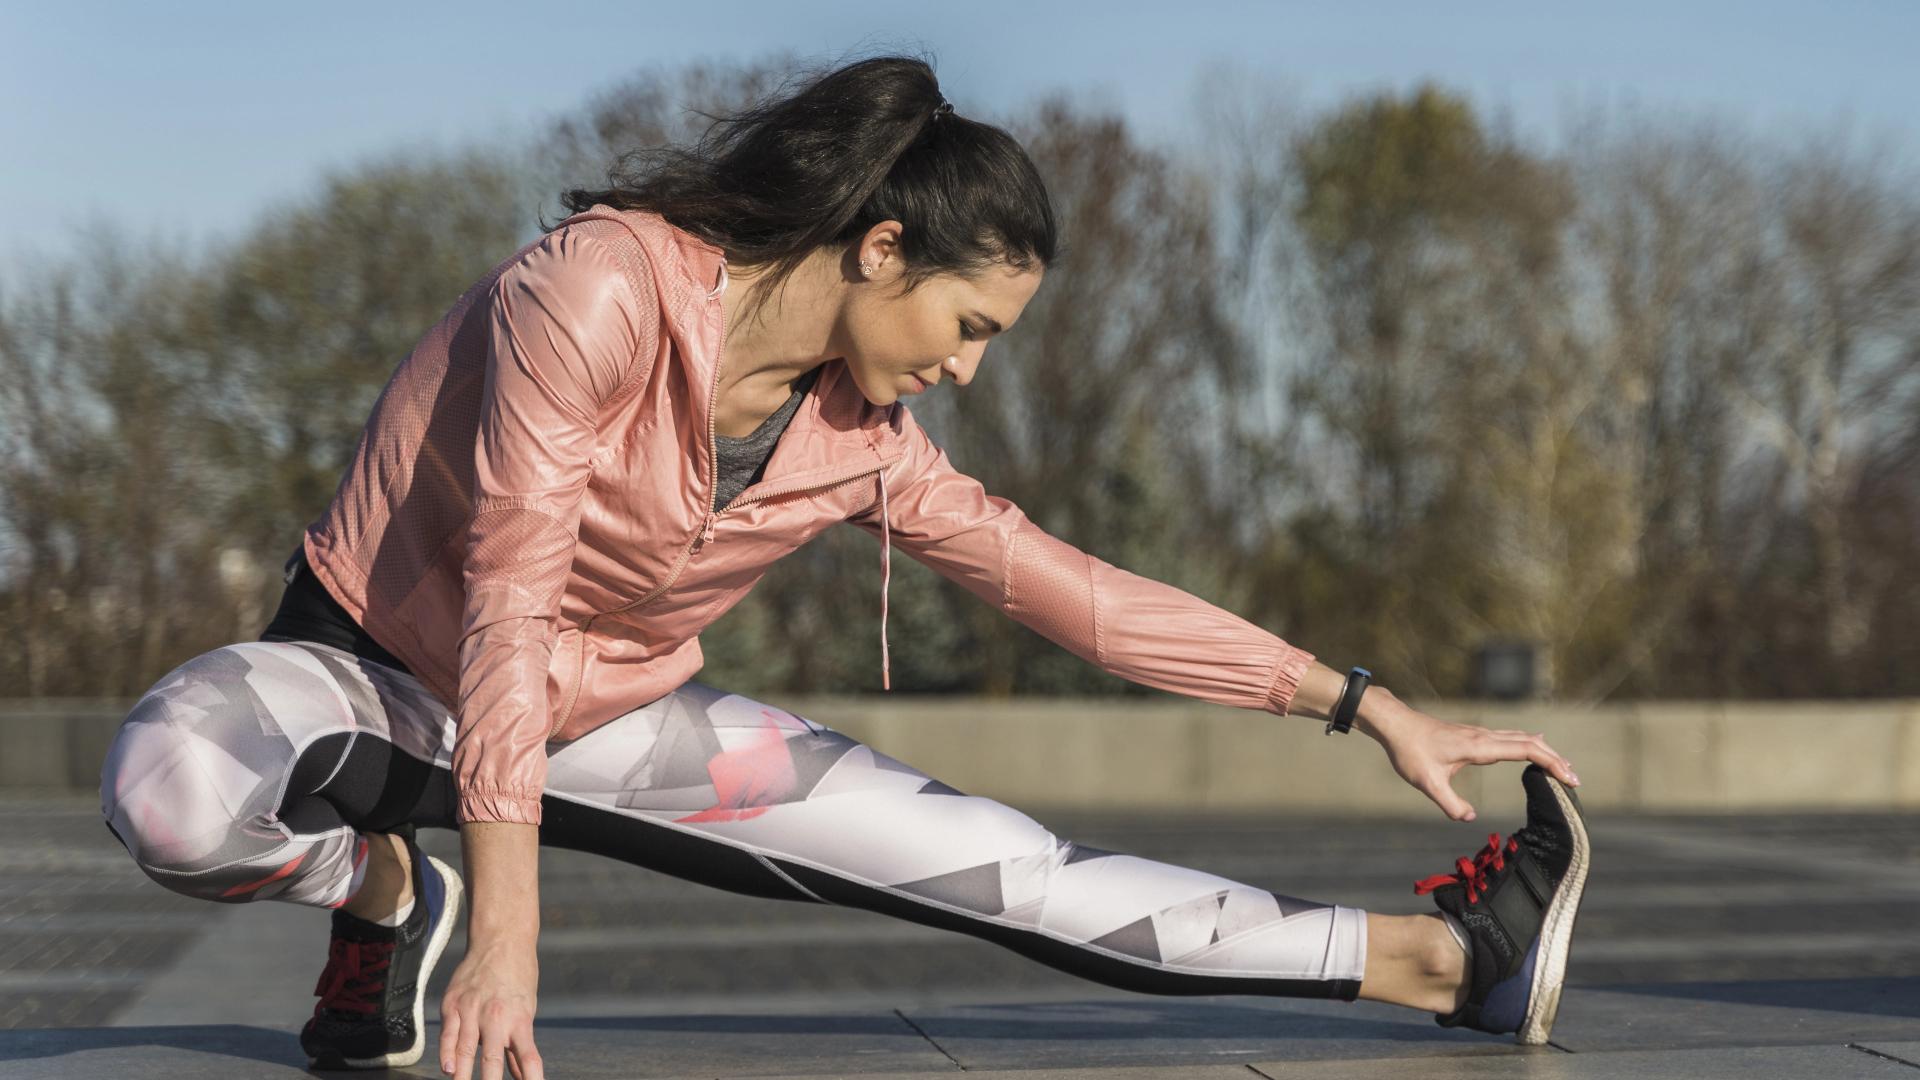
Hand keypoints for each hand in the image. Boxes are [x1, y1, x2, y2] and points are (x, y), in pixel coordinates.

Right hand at [440, 938, 543, 1079]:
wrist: (502, 940)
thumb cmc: (519, 979)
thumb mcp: (527, 1010)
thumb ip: (519, 1046)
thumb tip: (522, 1075)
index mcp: (520, 1021)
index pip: (528, 1058)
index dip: (532, 1079)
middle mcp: (496, 1018)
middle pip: (493, 1060)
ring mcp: (472, 1010)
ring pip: (466, 1051)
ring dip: (463, 1075)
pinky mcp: (452, 1004)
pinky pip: (448, 1035)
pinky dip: (447, 1053)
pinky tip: (448, 1069)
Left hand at [1355, 687, 1580, 820]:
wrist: (1395, 725)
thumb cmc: (1409, 751)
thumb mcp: (1426, 782)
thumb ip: (1448, 803)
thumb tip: (1469, 818)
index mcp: (1479, 746)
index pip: (1526, 749)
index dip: (1551, 763)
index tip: (1570, 778)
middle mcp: (1484, 736)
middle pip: (1531, 742)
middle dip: (1556, 759)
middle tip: (1575, 780)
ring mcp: (1480, 733)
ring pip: (1522, 738)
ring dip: (1545, 751)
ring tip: (1563, 767)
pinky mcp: (1474, 735)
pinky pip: (1510, 737)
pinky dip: (1529, 743)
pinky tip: (1536, 743)